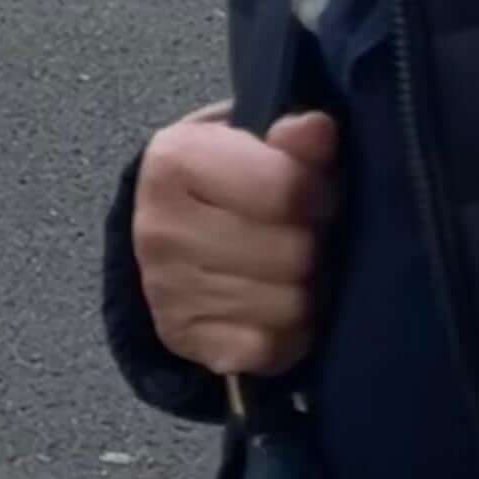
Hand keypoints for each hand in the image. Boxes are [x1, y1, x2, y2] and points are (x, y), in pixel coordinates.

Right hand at [131, 102, 339, 375]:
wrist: (166, 233)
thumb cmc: (223, 179)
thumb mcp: (251, 142)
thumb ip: (290, 139)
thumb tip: (318, 129)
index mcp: (174, 161)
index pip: (284, 190)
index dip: (319, 194)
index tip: (317, 195)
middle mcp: (160, 227)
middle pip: (292, 255)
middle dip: (312, 247)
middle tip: (304, 236)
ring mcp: (167, 290)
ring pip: (288, 307)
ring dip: (304, 292)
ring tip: (290, 271)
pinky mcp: (184, 339)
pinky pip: (270, 349)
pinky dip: (287, 335)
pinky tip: (274, 308)